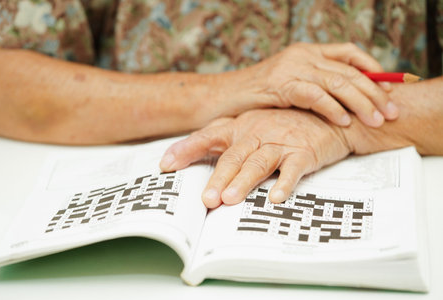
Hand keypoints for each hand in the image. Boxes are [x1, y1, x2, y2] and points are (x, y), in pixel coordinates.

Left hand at [160, 109, 352, 207]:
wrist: (327, 116)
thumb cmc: (284, 124)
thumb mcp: (252, 126)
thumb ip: (225, 139)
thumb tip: (192, 158)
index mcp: (241, 127)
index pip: (209, 136)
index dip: (187, 148)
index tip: (166, 164)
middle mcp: (257, 132)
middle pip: (232, 156)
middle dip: (218, 177)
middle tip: (206, 199)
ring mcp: (280, 142)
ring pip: (258, 162)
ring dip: (243, 182)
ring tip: (230, 200)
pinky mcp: (304, 152)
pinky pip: (293, 169)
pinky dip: (285, 183)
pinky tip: (275, 197)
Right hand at [243, 42, 398, 126]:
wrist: (221, 96)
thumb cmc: (256, 96)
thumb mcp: (290, 85)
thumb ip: (314, 86)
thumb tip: (345, 100)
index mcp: (307, 52)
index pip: (349, 54)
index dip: (374, 70)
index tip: (390, 88)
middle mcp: (302, 55)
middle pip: (349, 70)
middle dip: (375, 92)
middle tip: (391, 111)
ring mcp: (291, 68)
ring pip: (337, 82)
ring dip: (360, 102)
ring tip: (376, 120)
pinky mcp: (280, 84)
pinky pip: (314, 95)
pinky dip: (332, 108)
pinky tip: (344, 121)